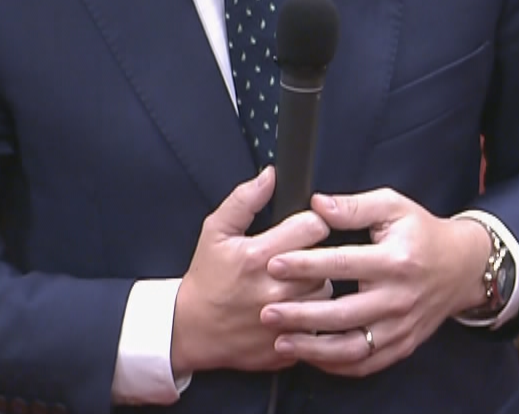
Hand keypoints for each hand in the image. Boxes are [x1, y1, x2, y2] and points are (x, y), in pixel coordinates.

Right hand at [172, 167, 331, 375]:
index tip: (304, 228)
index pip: (314, 227)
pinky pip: (320, 321)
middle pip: (325, 259)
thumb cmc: (207, 280)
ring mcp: (285, 318)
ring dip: (314, 285)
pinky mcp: (291, 342)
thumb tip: (270, 175)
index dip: (312, 223)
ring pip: (326, 291)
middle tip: (295, 258)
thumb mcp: (215, 232)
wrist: (192, 330)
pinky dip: (311, 314)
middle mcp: (276, 288)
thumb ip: (245, 199)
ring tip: (291, 284)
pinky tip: (292, 308)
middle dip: (314, 255)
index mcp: (260, 256)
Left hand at [259, 189, 493, 376]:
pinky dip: (336, 365)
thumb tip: (317, 204)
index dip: (306, 265)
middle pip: (343, 313)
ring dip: (313, 348)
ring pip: (352, 347)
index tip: (273, 264)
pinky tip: (310, 356)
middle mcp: (399, 298)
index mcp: (396, 260)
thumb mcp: (393, 206)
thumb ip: (354, 206)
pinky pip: (365, 363)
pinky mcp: (402, 346)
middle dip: (300, 315)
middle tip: (266, 311)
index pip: (344, 263)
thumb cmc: (421, 233)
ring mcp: (401, 327)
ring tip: (281, 342)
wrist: (461, 268)